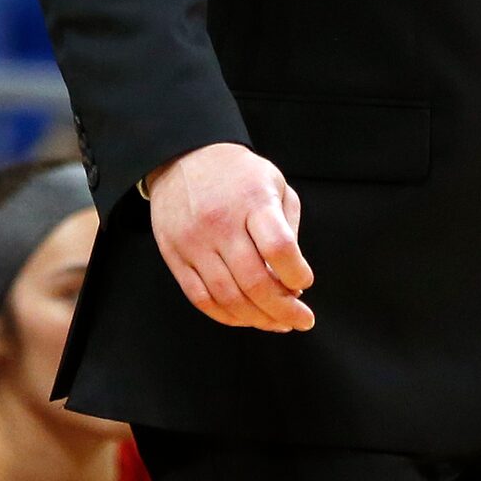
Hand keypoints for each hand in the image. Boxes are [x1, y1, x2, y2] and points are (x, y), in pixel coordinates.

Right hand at [144, 141, 314, 331]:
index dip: (296, 273)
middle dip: (284, 309)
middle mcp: (222, 223)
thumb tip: (293, 277)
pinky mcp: (175, 257)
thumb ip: (288, 226)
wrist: (184, 157)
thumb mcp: (274, 183)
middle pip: (254, 281)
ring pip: (228, 297)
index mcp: (253, 200)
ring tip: (278, 323)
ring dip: (257, 319)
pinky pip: (201, 299)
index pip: (278, 247)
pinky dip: (226, 316)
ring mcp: (195, 243)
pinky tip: (246, 318)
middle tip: (302, 320)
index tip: (304, 282)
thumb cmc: (238, 175)